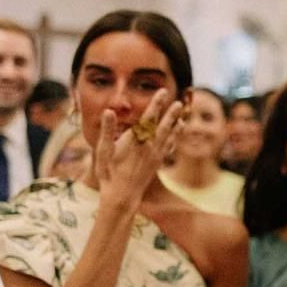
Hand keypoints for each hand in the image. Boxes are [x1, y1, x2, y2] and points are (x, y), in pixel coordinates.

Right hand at [93, 89, 183, 208]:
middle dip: (172, 112)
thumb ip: (107, 130)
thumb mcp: (103, 151)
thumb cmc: (108, 172)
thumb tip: (108, 111)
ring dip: (176, 123)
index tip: (162, 92)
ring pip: (169, 135)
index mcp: (135, 140)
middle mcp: (149, 146)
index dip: (156, 104)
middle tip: (180, 101)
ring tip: (183, 114)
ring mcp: (155, 155)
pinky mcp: (158, 162)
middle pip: (163, 125)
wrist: (122, 195)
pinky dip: (175, 137)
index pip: (148, 117)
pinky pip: (169, 146)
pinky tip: (178, 132)